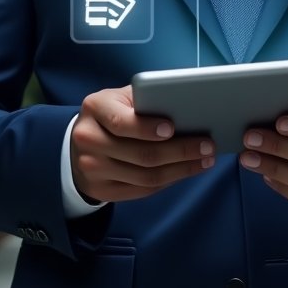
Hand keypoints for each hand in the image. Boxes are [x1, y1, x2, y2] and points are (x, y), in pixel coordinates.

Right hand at [70, 86, 214, 203]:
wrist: (80, 141)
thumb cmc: (112, 112)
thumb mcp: (121, 97)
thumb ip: (145, 99)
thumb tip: (186, 108)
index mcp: (95, 108)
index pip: (121, 122)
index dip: (147, 128)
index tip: (173, 128)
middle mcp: (89, 140)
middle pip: (141, 154)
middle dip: (180, 151)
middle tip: (207, 146)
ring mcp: (92, 169)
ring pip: (145, 177)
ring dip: (180, 170)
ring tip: (205, 160)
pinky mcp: (100, 190)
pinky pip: (141, 190)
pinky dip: (168, 181)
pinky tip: (186, 171)